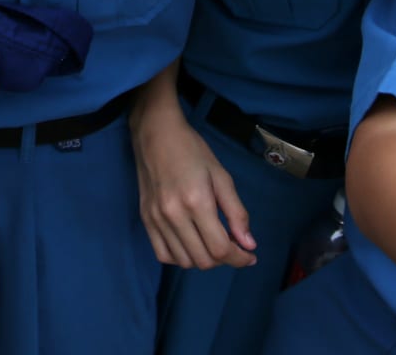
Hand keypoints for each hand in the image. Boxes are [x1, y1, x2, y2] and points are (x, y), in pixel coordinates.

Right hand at [132, 92, 256, 268]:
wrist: (156, 135)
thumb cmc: (193, 151)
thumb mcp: (222, 176)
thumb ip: (237, 212)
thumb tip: (249, 244)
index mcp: (196, 202)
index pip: (220, 249)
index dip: (239, 258)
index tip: (249, 256)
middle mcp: (174, 215)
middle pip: (203, 260)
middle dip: (224, 259)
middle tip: (233, 245)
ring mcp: (156, 219)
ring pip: (184, 261)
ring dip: (203, 259)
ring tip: (212, 243)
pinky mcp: (146, 220)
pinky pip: (163, 255)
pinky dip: (181, 257)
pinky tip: (191, 244)